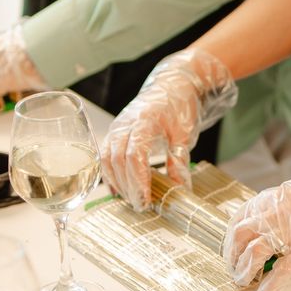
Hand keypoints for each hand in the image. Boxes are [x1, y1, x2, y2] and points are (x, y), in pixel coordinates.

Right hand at [100, 49, 236, 210]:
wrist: (172, 84)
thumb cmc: (179, 105)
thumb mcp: (185, 134)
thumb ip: (179, 161)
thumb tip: (180, 189)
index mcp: (144, 122)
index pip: (135, 155)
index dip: (138, 180)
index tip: (146, 200)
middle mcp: (125, 124)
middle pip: (118, 160)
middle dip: (128, 186)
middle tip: (141, 206)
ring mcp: (117, 127)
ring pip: (107, 160)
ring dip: (118, 183)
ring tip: (132, 200)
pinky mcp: (115, 132)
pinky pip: (105, 156)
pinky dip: (111, 174)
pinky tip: (119, 190)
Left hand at [222, 145, 290, 290]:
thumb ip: (277, 208)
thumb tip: (264, 226)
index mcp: (273, 198)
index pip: (240, 217)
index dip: (231, 236)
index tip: (230, 246)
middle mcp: (275, 212)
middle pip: (241, 235)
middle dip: (232, 254)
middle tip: (233, 267)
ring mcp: (290, 231)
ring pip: (255, 253)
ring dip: (244, 270)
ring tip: (242, 281)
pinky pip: (281, 271)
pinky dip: (268, 287)